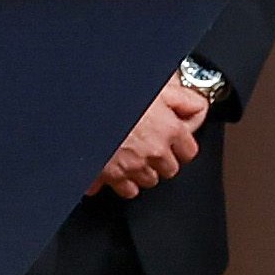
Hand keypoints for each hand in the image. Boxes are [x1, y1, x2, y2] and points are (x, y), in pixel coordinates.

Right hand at [98, 76, 214, 198]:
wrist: (77, 103)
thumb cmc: (114, 91)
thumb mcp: (157, 85)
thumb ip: (182, 99)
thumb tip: (197, 107)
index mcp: (169, 129)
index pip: (189, 151)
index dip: (180, 144)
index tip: (172, 138)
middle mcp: (154, 152)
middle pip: (170, 169)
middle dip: (161, 159)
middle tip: (148, 143)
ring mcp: (132, 166)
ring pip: (148, 180)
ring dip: (142, 170)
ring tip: (130, 152)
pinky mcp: (110, 176)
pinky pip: (125, 188)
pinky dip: (121, 181)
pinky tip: (116, 166)